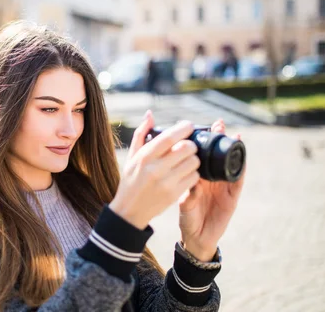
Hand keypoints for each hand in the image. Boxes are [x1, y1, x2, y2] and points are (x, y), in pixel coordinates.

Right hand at [110, 111, 200, 229]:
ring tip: (188, 159)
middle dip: (192, 144)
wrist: (129, 210)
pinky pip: (194, 178)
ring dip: (194, 159)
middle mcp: (155, 168)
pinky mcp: (174, 194)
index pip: (169, 137)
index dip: (183, 128)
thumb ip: (141, 134)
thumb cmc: (130, 180)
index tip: (189, 125)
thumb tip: (150, 114)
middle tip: (190, 145)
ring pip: (193, 163)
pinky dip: (194, 173)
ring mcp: (166, 182)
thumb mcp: (132, 156)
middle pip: (186, 148)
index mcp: (144, 156)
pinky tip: (187, 172)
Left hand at [179, 119, 245, 260]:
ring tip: (234, 134)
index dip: (200, 142)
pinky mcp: (232, 197)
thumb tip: (191, 182)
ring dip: (232, 150)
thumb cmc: (187, 219)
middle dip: (218, 139)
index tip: (199, 126)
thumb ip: (188, 193)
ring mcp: (223, 188)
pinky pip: (238, 181)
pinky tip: (243, 159)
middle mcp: (211, 180)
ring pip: (229, 164)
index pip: (200, 156)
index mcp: (197, 178)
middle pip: (216, 156)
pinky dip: (241, 170)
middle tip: (219, 123)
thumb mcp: (184, 203)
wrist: (197, 239)